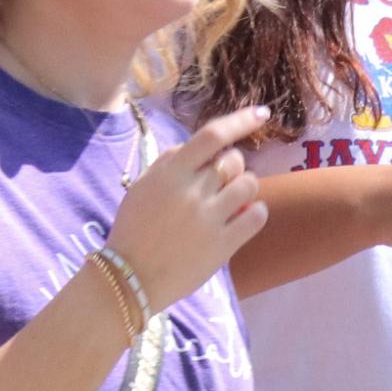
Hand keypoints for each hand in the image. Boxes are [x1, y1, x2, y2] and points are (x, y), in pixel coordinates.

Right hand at [107, 106, 270, 313]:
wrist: (130, 277)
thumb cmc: (133, 230)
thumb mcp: (141, 188)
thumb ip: (168, 164)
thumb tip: (195, 147)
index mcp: (170, 173)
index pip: (211, 136)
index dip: (240, 121)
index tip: (261, 113)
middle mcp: (191, 191)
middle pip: (234, 161)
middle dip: (234, 167)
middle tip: (221, 184)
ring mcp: (209, 218)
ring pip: (250, 185)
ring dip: (245, 190)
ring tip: (230, 203)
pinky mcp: (223, 244)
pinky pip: (257, 215)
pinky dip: (255, 212)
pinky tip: (243, 218)